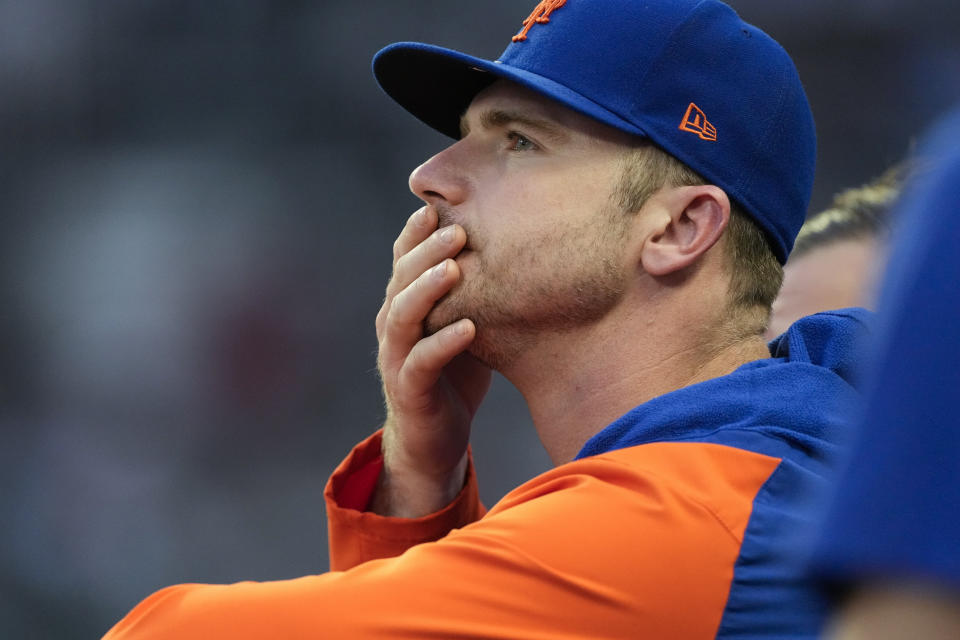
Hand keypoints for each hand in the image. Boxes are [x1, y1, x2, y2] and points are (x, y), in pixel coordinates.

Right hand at [372, 206, 491, 516]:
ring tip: (454, 268)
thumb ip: (473, 293)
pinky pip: (422, 361)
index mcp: (404, 305)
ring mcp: (396, 357)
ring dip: (427, 288)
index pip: (403, 259)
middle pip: (401, 279)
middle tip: (457, 230)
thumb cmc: (453, 376)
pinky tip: (468, 328)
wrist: (433, 439)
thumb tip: (515, 251)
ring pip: (402, 314)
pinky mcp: (408, 389)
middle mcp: (393, 326)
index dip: (416, 232)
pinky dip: (444, 342)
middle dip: (426, 251)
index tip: (440, 206)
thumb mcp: (463, 324)